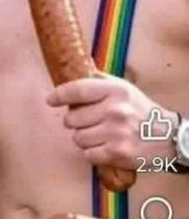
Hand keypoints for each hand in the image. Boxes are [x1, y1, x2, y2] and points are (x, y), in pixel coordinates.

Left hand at [46, 74, 177, 170]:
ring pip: (78, 138)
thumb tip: (79, 63)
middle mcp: (115, 110)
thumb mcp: (124, 88)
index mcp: (115, 90)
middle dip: (76, 122)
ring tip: (99, 136)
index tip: (50, 99)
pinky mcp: (116, 153)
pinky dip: (93, 154)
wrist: (167, 137)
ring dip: (84, 139)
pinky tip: (105, 148)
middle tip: (89, 122)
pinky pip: (87, 154)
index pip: (78, 90)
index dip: (59, 95)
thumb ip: (100, 79)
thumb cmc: (141, 111)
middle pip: (73, 118)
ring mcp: (115, 132)